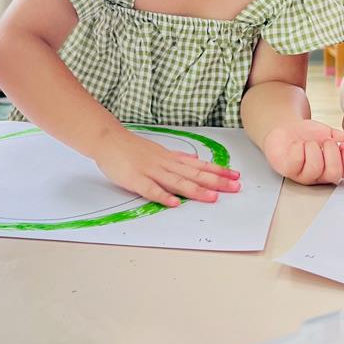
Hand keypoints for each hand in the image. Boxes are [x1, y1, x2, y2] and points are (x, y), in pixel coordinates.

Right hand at [94, 128, 240, 206]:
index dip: (218, 171)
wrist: (108, 139)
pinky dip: (163, 196)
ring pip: (177, 182)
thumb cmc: (131, 147)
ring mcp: (151, 171)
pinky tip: (174, 203)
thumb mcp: (158, 150)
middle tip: (235, 187)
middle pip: (194, 174)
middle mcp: (165, 164)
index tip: (235, 175)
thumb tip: (194, 161)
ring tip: (213, 198)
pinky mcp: (135, 179)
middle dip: (216, 181)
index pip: (199, 165)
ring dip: (196, 190)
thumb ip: (176, 158)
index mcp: (171, 158)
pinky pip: (151, 189)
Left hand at [263, 119, 343, 185]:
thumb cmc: (307, 135)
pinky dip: (299, 147)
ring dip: (314, 148)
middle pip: (335, 173)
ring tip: (309, 143)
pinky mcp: (287, 169)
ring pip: (316, 167)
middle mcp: (320, 176)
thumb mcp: (331, 134)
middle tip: (326, 142)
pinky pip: (298, 159)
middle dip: (332, 152)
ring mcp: (303, 175)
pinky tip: (297, 145)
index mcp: (334, 168)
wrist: (285, 129)